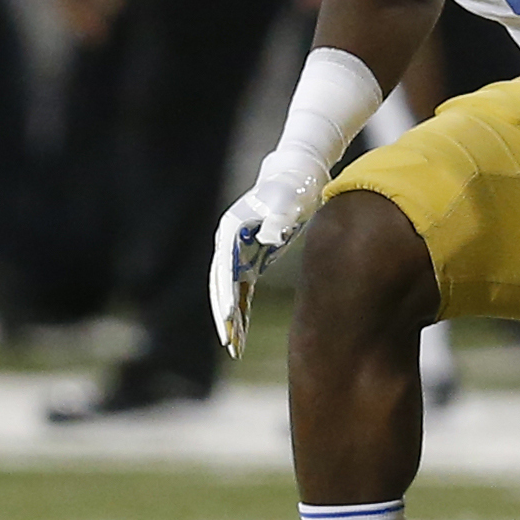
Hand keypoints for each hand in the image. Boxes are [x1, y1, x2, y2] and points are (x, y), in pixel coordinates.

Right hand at [206, 145, 330, 356]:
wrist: (298, 175)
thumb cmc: (293, 187)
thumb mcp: (287, 200)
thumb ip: (277, 217)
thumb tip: (269, 236)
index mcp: (232, 229)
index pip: (224, 268)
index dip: (225, 294)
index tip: (229, 318)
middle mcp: (229, 242)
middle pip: (221, 284)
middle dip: (223, 315)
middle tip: (228, 342)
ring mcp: (239, 251)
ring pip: (229, 290)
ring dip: (230, 317)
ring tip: (234, 344)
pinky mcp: (252, 257)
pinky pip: (243, 288)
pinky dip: (242, 308)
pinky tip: (242, 330)